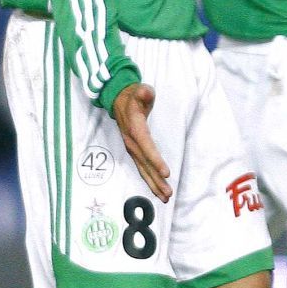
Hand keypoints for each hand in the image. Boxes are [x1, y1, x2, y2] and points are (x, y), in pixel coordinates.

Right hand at [109, 83, 171, 202]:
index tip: (166, 172)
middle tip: (168, 193)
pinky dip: (149, 180)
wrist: (118, 99)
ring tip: (166, 197)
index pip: (146, 146)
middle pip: (145, 164)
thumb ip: (143, 92)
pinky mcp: (134, 151)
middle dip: (156, 179)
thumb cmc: (133, 95)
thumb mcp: (138, 90)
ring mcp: (132, 148)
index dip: (155, 160)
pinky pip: (142, 168)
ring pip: (143, 170)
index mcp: (135, 129)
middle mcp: (132, 142)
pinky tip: (157, 190)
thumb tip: (146, 92)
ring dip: (153, 184)